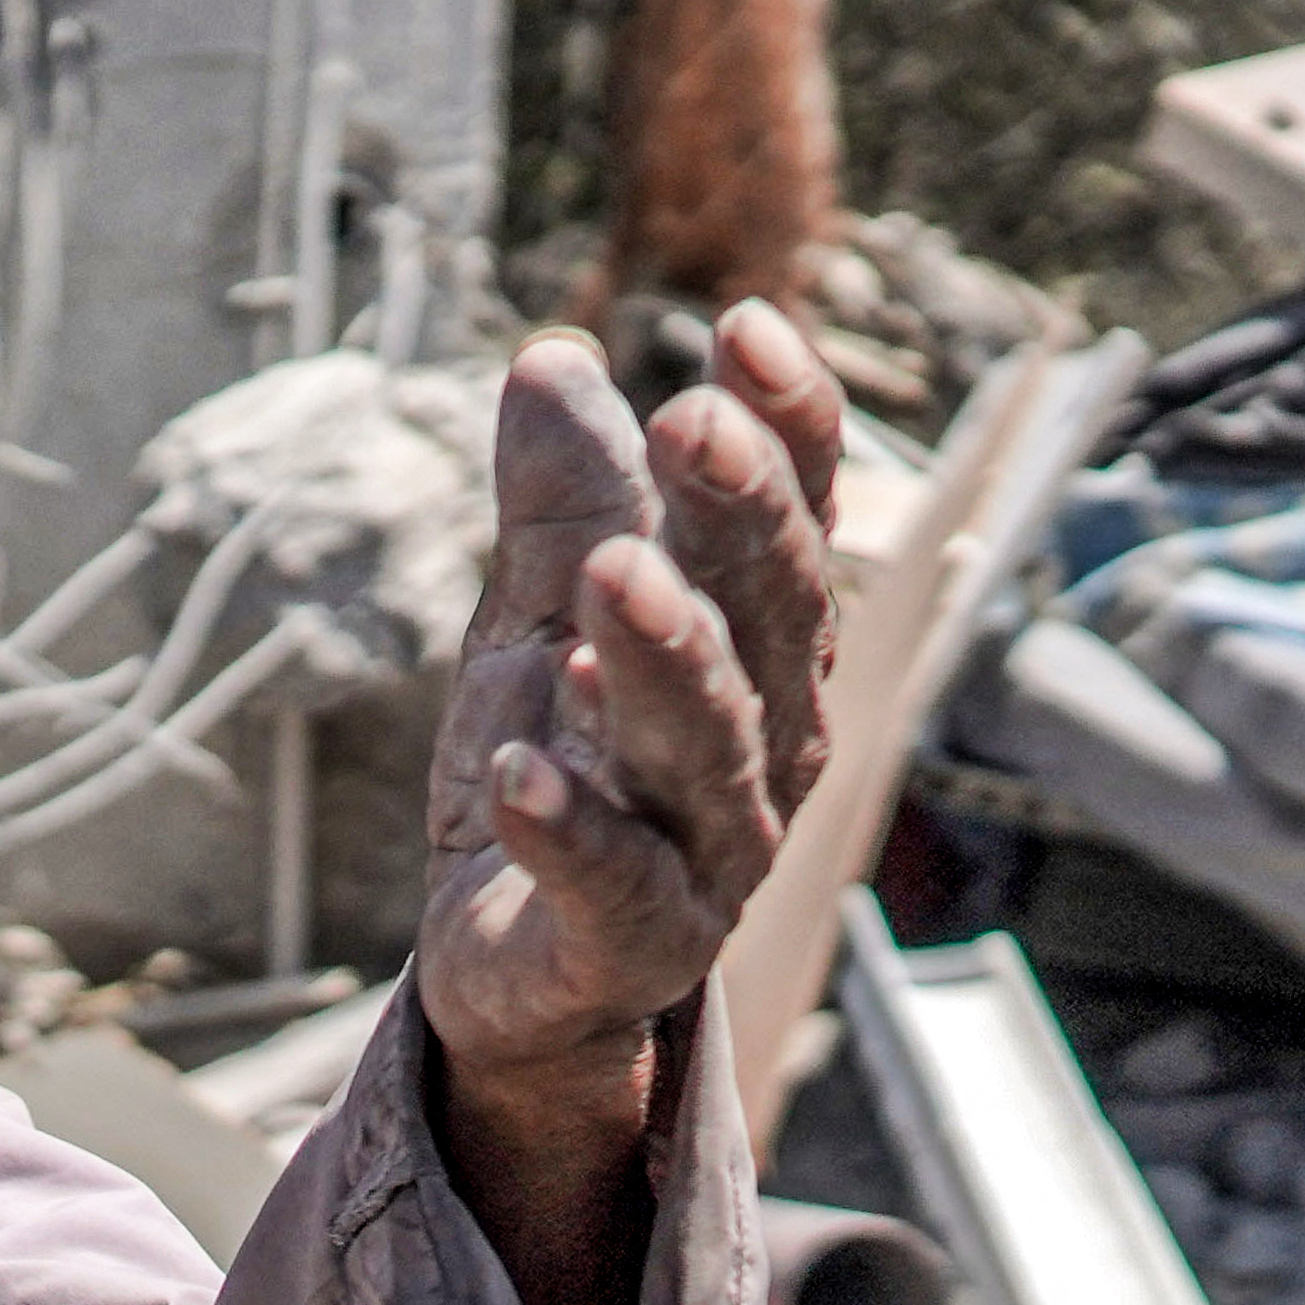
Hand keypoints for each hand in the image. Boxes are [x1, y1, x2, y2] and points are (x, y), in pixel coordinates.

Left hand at [414, 305, 847, 1114]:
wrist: (511, 975)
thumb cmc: (553, 779)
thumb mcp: (538, 627)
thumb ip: (558, 510)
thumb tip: (550, 358)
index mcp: (756, 653)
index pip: (793, 526)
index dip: (788, 430)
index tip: (746, 328)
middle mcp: (761, 747)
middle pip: (770, 620)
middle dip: (739, 520)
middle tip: (692, 424)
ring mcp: (707, 856)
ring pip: (709, 747)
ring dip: (666, 657)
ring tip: (610, 579)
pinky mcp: (631, 946)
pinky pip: (613, 886)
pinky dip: (570, 831)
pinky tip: (519, 774)